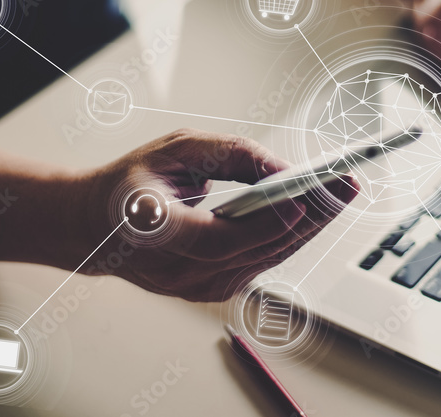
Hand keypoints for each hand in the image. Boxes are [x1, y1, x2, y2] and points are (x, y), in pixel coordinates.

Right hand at [78, 129, 357, 301]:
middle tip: (345, 189)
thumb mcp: (176, 148)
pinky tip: (314, 216)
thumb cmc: (134, 181)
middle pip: (253, 250)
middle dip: (307, 218)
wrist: (94, 227)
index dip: (262, 224)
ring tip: (341, 197)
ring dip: (308, 229)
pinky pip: (260, 264)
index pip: (216, 239)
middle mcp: (173, 269)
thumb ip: (231, 155)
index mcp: (152, 229)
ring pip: (265, 260)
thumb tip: (284, 171)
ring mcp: (192, 288)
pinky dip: (289, 239)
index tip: (301, 200)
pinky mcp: (209, 291)